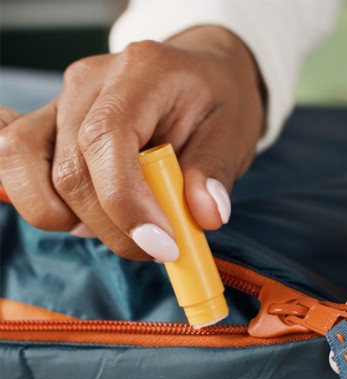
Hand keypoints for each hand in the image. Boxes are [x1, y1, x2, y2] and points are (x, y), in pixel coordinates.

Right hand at [0, 26, 264, 260]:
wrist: (203, 76)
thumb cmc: (218, 102)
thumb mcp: (233, 134)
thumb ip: (214, 173)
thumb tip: (205, 216)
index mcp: (142, 72)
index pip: (106, 139)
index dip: (126, 204)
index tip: (161, 245)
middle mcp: (91, 82)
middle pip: (69, 169)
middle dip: (111, 227)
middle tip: (156, 248)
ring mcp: (64, 100)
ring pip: (25, 167)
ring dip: (69, 218)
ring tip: (120, 227)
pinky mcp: (53, 122)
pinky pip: (16, 159)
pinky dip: (34, 194)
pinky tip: (72, 213)